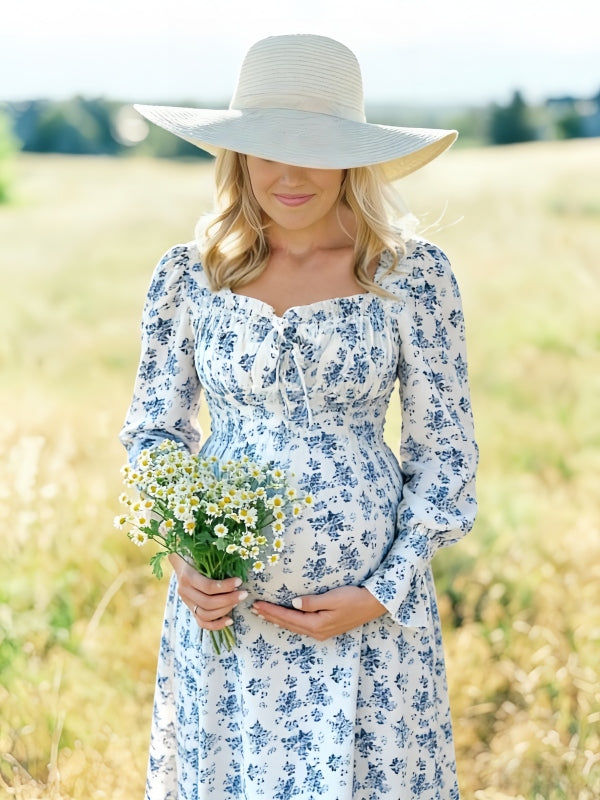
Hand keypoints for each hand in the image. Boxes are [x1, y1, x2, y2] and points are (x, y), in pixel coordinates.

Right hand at [168, 553, 247, 630]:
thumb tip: (223, 545)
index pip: (207, 586)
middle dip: (229, 599)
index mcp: (187, 575)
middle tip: (244, 594)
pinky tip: (230, 620)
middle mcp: (184, 591)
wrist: (181, 563)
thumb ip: (206, 549)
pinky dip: (217, 625)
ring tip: (238, 601)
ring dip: (225, 610)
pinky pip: (202, 623)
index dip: (225, 586)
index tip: (239, 581)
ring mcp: (187, 602)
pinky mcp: (191, 610)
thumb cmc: (194, 554)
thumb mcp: (197, 550)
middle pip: (208, 602)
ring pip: (205, 614)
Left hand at [251, 585, 385, 640]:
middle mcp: (317, 632)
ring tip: (263, 614)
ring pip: (294, 626)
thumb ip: (312, 602)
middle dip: (270, 616)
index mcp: (317, 625)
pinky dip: (289, 621)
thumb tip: (293, 603)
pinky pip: (301, 626)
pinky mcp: (326, 628)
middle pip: (288, 624)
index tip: (257, 605)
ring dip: (278, 619)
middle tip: (253, 610)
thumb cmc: (354, 598)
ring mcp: (322, 632)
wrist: (374, 605)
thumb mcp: (333, 598)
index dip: (271, 611)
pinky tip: (284, 618)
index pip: (288, 617)